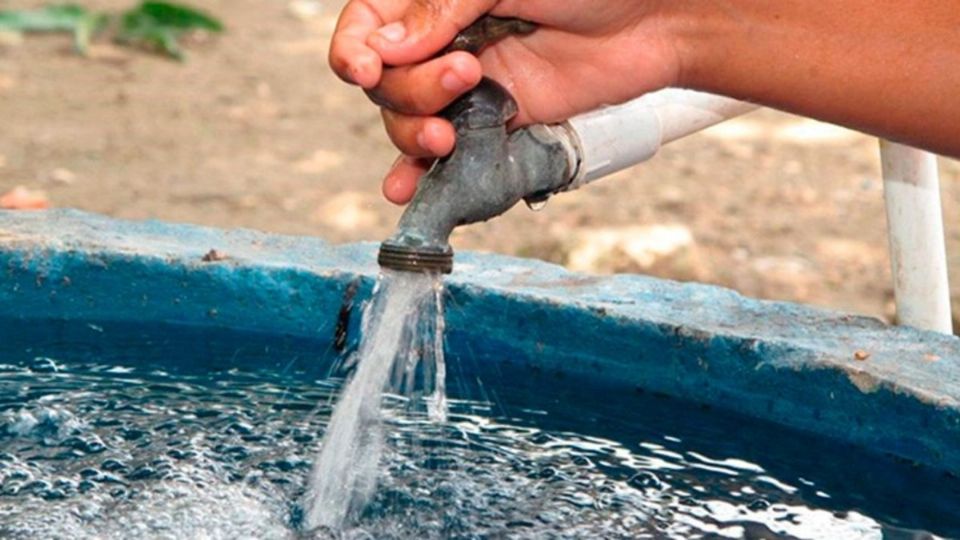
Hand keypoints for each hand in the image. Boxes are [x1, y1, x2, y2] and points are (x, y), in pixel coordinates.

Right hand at [329, 0, 680, 203]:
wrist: (656, 18)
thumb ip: (442, 8)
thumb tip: (385, 48)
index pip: (367, 21)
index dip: (353, 48)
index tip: (363, 69)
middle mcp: (444, 38)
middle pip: (386, 80)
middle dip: (411, 89)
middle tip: (466, 75)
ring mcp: (468, 83)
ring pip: (407, 119)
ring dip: (414, 132)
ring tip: (451, 134)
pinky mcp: (496, 121)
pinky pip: (446, 151)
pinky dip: (420, 172)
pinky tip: (404, 187)